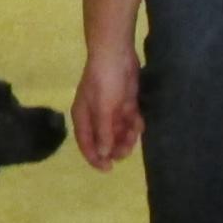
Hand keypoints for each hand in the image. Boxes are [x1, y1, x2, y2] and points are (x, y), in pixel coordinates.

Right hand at [71, 49, 144, 171]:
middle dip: (115, 147)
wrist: (117, 54)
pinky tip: (139, 123)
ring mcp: (110, 110)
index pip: (86, 144)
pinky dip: (134, 124)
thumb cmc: (104, 81)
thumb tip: (103, 154)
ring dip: (127, 136)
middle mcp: (95, 116)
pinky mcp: (124, 103)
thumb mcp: (103, 109)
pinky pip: (129, 121)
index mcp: (83, 117)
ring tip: (135, 132)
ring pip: (118, 132)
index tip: (108, 169)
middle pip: (104, 140)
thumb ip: (103, 132)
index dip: (95, 158)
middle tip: (127, 150)